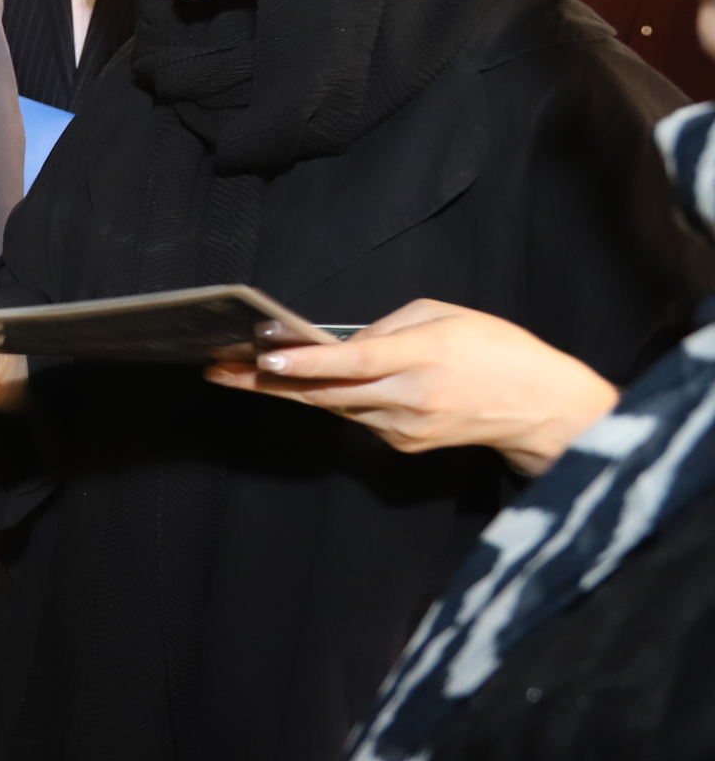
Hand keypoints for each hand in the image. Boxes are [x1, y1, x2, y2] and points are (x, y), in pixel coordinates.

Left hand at [203, 298, 618, 474]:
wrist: (543, 410)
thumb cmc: (498, 350)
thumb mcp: (446, 315)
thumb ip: (389, 327)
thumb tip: (341, 342)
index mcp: (423, 358)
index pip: (354, 361)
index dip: (307, 361)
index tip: (266, 356)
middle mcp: (410, 399)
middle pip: (325, 391)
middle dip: (267, 380)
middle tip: (217, 368)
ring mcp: (404, 429)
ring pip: (334, 404)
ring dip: (289, 387)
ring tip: (237, 369)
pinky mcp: (403, 445)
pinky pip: (357, 414)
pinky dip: (333, 396)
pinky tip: (312, 381)